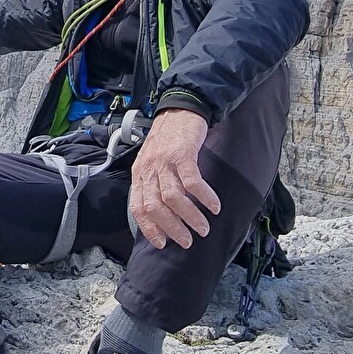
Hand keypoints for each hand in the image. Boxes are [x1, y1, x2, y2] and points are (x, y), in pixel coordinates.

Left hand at [128, 109, 219, 248]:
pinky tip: (215, 206)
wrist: (179, 109)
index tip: (162, 244)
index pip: (138, 207)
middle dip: (172, 228)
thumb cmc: (168, 139)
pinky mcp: (181, 154)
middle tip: (188, 240)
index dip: (149, 228)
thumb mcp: (153, 162)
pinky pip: (192, 181)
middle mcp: (148, 169)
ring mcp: (164, 161)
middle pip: (155, 207)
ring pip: (173, 197)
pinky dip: (204, 196)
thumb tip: (164, 214)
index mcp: (140, 174)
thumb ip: (154, 184)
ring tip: (204, 228)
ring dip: (190, 216)